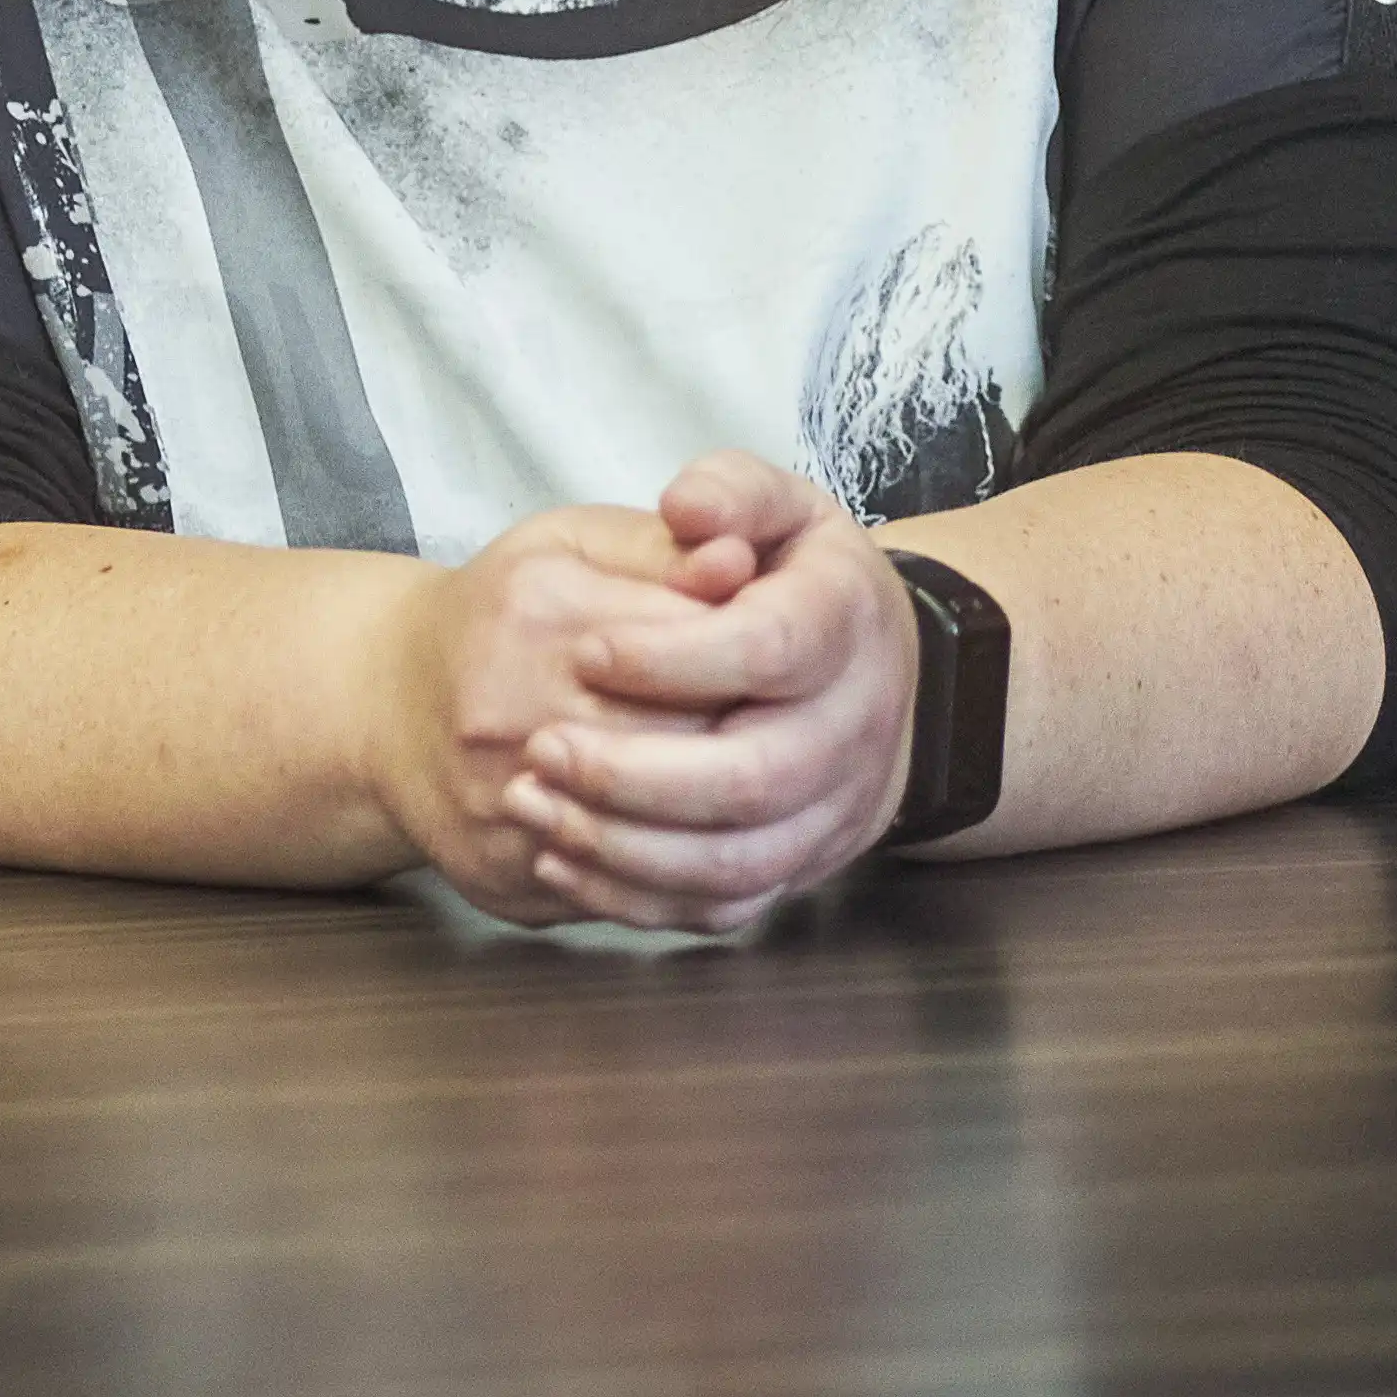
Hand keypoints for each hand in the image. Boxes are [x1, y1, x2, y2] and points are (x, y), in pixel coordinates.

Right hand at [363, 502, 766, 924]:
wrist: (384, 705)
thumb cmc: (499, 615)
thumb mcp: (571, 547)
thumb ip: (663, 550)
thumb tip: (741, 562)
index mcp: (536, 611)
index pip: (694, 643)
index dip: (753, 658)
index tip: (776, 663)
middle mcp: (506, 710)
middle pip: (684, 745)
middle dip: (747, 742)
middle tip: (781, 735)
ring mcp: (499, 803)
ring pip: (659, 838)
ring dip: (721, 825)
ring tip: (748, 796)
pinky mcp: (502, 874)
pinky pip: (622, 902)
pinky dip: (680, 884)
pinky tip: (704, 850)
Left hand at [495, 451, 916, 931]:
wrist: (865, 669)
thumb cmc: (791, 576)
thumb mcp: (776, 506)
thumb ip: (732, 493)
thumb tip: (688, 508)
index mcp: (846, 621)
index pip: (770, 648)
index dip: (674, 657)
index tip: (586, 651)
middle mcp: (855, 726)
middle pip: (753, 776)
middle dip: (635, 772)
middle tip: (537, 747)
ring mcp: (835, 808)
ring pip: (737, 859)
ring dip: (625, 845)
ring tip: (530, 805)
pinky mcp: (803, 865)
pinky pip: (725, 904)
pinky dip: (639, 896)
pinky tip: (561, 859)